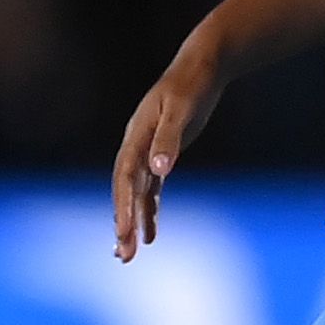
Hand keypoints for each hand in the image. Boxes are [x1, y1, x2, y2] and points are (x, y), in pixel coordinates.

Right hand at [112, 39, 227, 260]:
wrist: (202, 67)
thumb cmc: (190, 86)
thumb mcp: (181, 110)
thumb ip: (169, 141)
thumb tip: (160, 171)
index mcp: (135, 138)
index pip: (124, 179)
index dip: (122, 207)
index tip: (124, 234)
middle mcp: (136, 148)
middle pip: (125, 193)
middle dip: (122, 224)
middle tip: (122, 257)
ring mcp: (148, 152)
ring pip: (135, 195)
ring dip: (132, 223)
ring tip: (128, 255)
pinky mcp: (162, 155)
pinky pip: (151, 190)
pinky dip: (150, 211)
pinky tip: (152, 234)